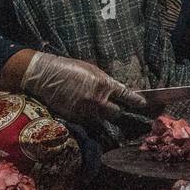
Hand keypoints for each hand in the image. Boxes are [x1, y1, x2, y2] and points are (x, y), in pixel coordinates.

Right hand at [18, 51, 147, 126]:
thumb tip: (117, 90)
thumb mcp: (92, 70)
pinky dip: (90, 118)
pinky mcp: (75, 117)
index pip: (126, 96)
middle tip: (115, 107)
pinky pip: (88, 122)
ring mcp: (86, 110)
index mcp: (104, 84)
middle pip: (116, 114)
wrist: (47, 75)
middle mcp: (97, 100)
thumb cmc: (70, 68)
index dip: (137, 101)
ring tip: (96, 108)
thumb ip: (106, 82)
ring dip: (103, 116)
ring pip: (102, 119)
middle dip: (117, 111)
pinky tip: (85, 110)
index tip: (143, 104)